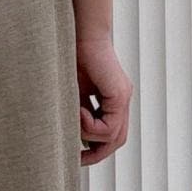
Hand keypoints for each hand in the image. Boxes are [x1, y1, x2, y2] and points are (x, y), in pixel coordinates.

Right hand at [76, 33, 131, 164]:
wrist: (78, 32)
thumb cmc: (69, 55)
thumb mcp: (71, 91)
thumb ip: (75, 110)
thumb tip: (68, 135)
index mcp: (112, 98)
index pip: (111, 133)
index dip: (96, 149)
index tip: (76, 155)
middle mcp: (121, 99)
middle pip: (117, 140)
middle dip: (97, 153)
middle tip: (77, 158)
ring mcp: (123, 97)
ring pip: (114, 136)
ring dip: (88, 135)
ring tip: (73, 118)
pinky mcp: (119, 94)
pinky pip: (109, 127)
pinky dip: (90, 126)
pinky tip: (78, 111)